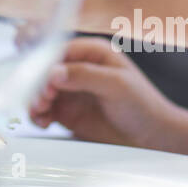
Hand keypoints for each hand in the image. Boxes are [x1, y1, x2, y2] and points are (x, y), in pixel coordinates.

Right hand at [29, 37, 187, 150]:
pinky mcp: (67, 111)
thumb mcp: (117, 85)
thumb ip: (85, 76)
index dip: (44, 62)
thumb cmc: (143, 105)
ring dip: (35, 100)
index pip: (59, 50)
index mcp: (92, 52)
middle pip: (45, 71)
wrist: (152, 136)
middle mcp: (78, 68)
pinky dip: (38, 115)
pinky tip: (43, 121)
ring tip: (41, 112)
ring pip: (41, 90)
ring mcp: (71, 90)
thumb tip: (54, 71)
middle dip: (38, 84)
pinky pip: (45, 110)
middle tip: (42, 98)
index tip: (36, 77)